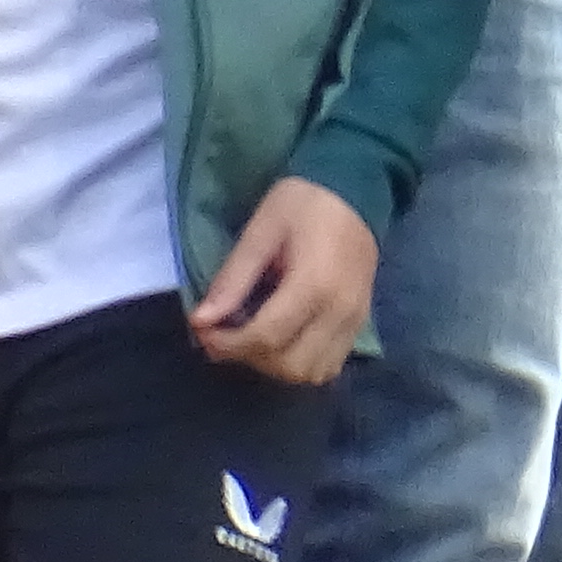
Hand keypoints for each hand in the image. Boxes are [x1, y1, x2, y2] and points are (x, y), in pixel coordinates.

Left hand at [191, 175, 376, 383]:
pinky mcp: (360, 324)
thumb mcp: (260, 231)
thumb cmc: (303, 202)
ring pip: (311, 374)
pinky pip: (330, 365)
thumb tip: (201, 319)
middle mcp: (340, 312)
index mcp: (315, 284)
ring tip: (253, 338)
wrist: (356, 188)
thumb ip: (233, 279)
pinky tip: (282, 339)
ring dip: (275, 366)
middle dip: (249, 357)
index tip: (204, 330)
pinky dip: (300, 363)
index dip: (228, 343)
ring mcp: (355, 321)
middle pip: (289, 365)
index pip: (266, 337)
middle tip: (225, 334)